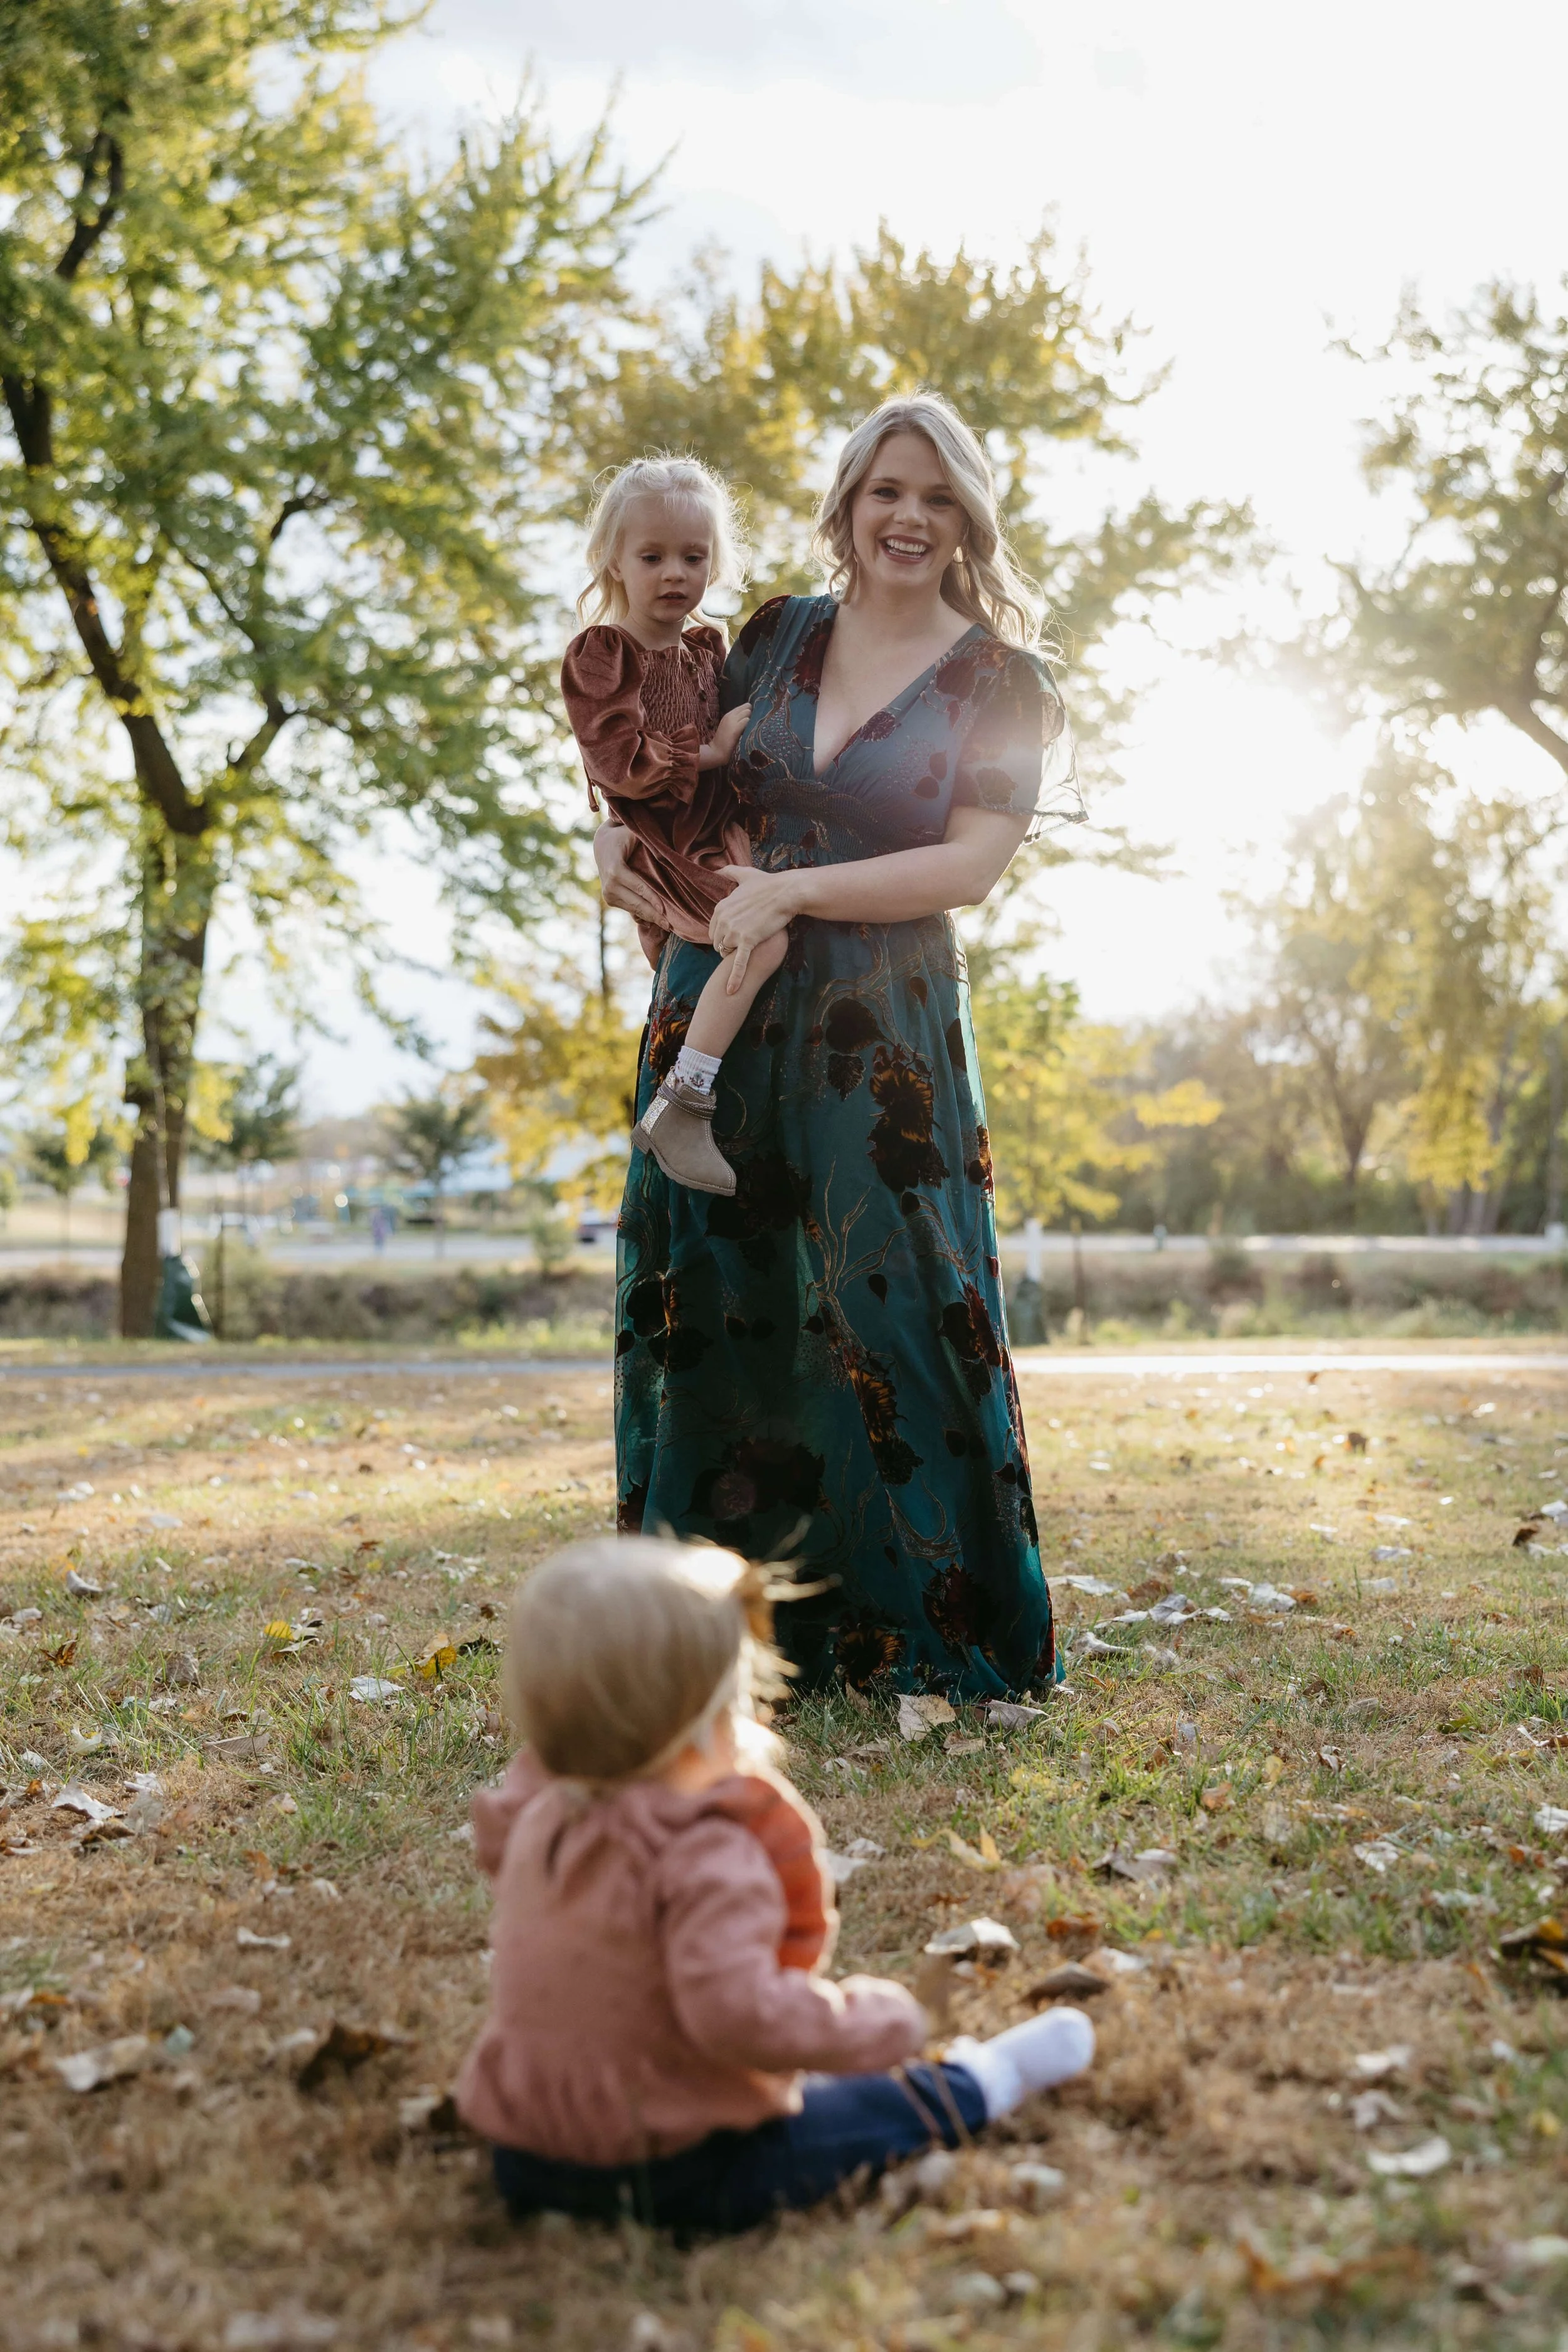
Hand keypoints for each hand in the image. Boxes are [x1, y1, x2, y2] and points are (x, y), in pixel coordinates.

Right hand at [593, 821, 666, 926]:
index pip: (639, 888)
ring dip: (650, 918)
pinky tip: (654, 923)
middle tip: (670, 926)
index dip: (652, 900)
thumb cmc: (622, 837)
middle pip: (637, 904)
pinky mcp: (609, 900)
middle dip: (654, 916)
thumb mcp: (633, 835)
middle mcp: (609, 886)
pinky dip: (642, 915)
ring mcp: (608, 895)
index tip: (665, 910)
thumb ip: (648, 842)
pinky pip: (629, 909)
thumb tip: (667, 849)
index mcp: (615, 871)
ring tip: (666, 925)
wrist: (601, 844)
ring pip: (633, 909)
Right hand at [697, 702, 750, 770]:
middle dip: (751, 715)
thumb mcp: (729, 727)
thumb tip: (749, 718)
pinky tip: (748, 732)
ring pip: (748, 712)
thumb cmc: (724, 741)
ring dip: (751, 720)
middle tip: (751, 724)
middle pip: (747, 707)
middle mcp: (730, 715)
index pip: (743, 706)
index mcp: (728, 714)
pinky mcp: (736, 729)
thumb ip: (737, 721)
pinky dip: (750, 725)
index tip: (750, 719)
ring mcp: (733, 721)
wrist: (716, 751)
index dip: (748, 711)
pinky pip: (747, 721)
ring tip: (750, 729)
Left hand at [710, 863, 802, 992]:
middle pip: (719, 942)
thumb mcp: (745, 874)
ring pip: (727, 952)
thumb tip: (718, 868)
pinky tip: (731, 991)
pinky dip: (735, 978)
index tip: (734, 935)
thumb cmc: (769, 883)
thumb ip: (730, 871)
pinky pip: (739, 964)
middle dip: (728, 945)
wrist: (787, 893)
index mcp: (720, 907)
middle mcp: (723, 919)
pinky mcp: (748, 941)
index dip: (723, 934)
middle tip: (743, 943)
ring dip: (735, 954)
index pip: (714, 929)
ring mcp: (735, 931)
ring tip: (748, 950)